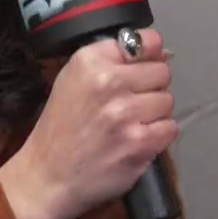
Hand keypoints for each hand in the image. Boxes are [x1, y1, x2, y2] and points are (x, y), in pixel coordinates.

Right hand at [0, 29, 177, 218]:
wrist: (47, 176)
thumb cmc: (61, 128)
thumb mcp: (74, 80)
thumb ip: (114, 61)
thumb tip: (161, 51)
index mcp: (89, 61)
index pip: (147, 41)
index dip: (148, 58)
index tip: (138, 71)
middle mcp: (108, 82)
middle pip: (162, 72)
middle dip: (150, 88)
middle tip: (128, 105)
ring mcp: (125, 113)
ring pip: (168, 101)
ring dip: (154, 114)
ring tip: (129, 125)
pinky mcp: (139, 142)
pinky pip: (170, 128)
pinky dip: (158, 136)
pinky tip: (136, 141)